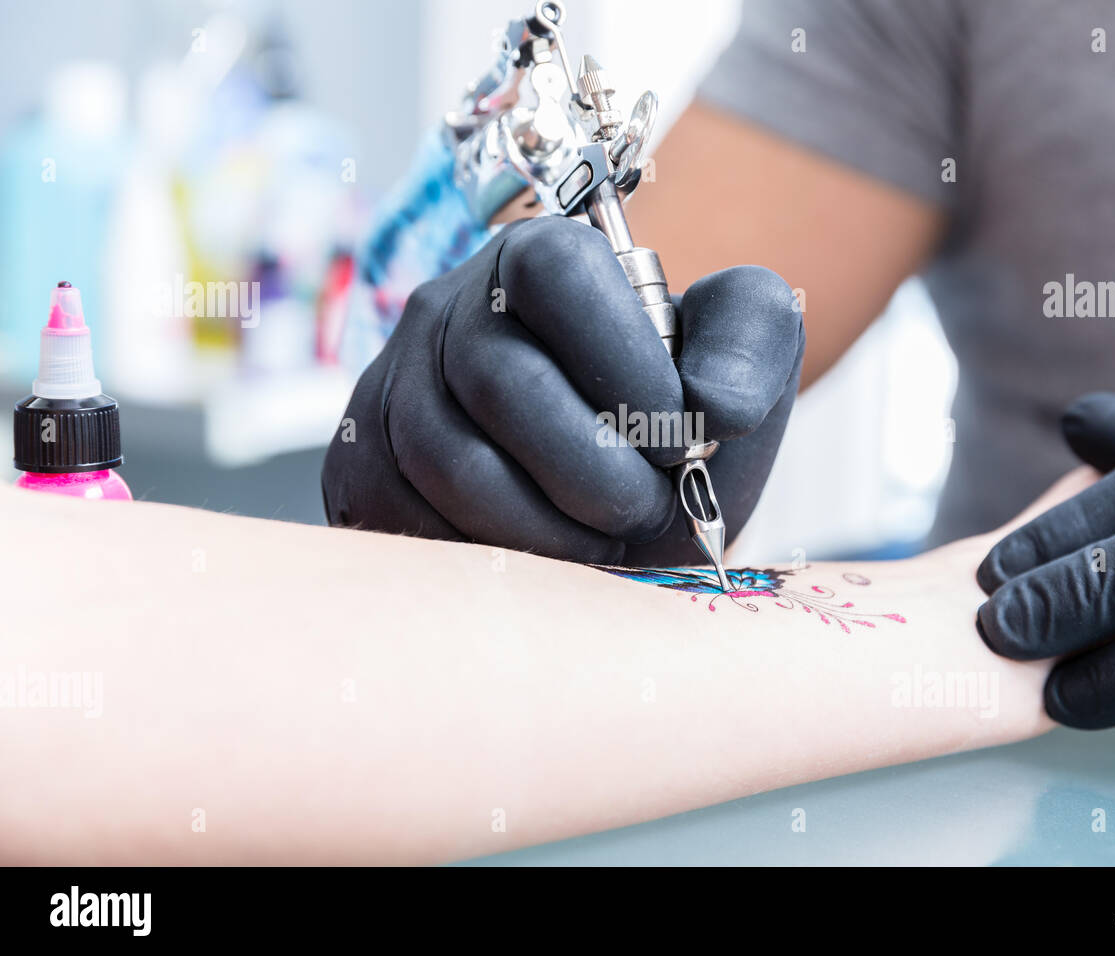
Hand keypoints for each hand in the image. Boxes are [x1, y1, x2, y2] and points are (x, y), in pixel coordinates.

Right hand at [322, 216, 803, 564]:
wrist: (610, 482)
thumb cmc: (674, 420)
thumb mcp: (738, 362)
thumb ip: (751, 347)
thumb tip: (714, 404)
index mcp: (540, 258)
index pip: (556, 273)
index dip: (625, 365)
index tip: (681, 436)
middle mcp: (448, 310)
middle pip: (502, 384)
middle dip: (596, 472)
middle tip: (650, 507)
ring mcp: (391, 389)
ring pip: (450, 465)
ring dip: (550, 528)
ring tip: (604, 537)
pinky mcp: (359, 468)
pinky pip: (407, 525)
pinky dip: (492, 559)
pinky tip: (543, 556)